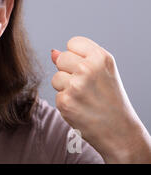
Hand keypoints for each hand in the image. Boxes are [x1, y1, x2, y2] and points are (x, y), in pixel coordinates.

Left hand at [51, 36, 150, 162]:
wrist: (121, 132)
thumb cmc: (111, 99)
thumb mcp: (103, 72)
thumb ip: (79, 58)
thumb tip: (53, 52)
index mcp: (101, 57)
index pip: (72, 43)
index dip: (77, 56)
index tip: (90, 70)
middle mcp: (88, 69)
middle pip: (61, 58)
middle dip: (69, 71)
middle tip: (88, 87)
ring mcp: (75, 85)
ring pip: (56, 77)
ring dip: (65, 88)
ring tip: (85, 98)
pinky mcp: (65, 101)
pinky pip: (56, 94)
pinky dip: (66, 103)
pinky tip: (81, 108)